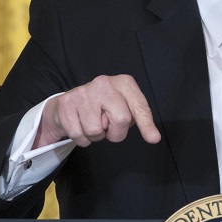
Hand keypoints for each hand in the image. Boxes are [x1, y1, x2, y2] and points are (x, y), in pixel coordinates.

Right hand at [36, 74, 161, 147]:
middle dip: (116, 133)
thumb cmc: (102, 107)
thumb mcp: (122, 105)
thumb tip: (153, 137)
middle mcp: (104, 83)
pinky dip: (82, 139)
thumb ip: (136, 117)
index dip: (146, 124)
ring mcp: (84, 92)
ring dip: (96, 136)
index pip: (139, 106)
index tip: (153, 138)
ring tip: (92, 123)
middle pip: (121, 120)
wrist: (69, 104)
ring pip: (96, 130)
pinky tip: (80, 125)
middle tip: (108, 127)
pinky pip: (80, 135)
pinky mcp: (67, 104)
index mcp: (123, 83)